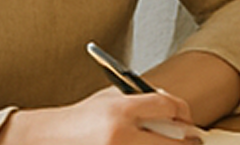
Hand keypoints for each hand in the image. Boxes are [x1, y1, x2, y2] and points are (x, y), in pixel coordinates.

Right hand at [0, 87, 200, 144]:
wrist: (47, 139)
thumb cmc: (80, 120)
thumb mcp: (109, 99)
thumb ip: (141, 101)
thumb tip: (174, 110)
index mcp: (121, 111)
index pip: (169, 106)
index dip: (184, 112)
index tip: (187, 119)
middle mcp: (121, 136)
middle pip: (175, 142)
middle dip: (187, 141)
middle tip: (192, 141)